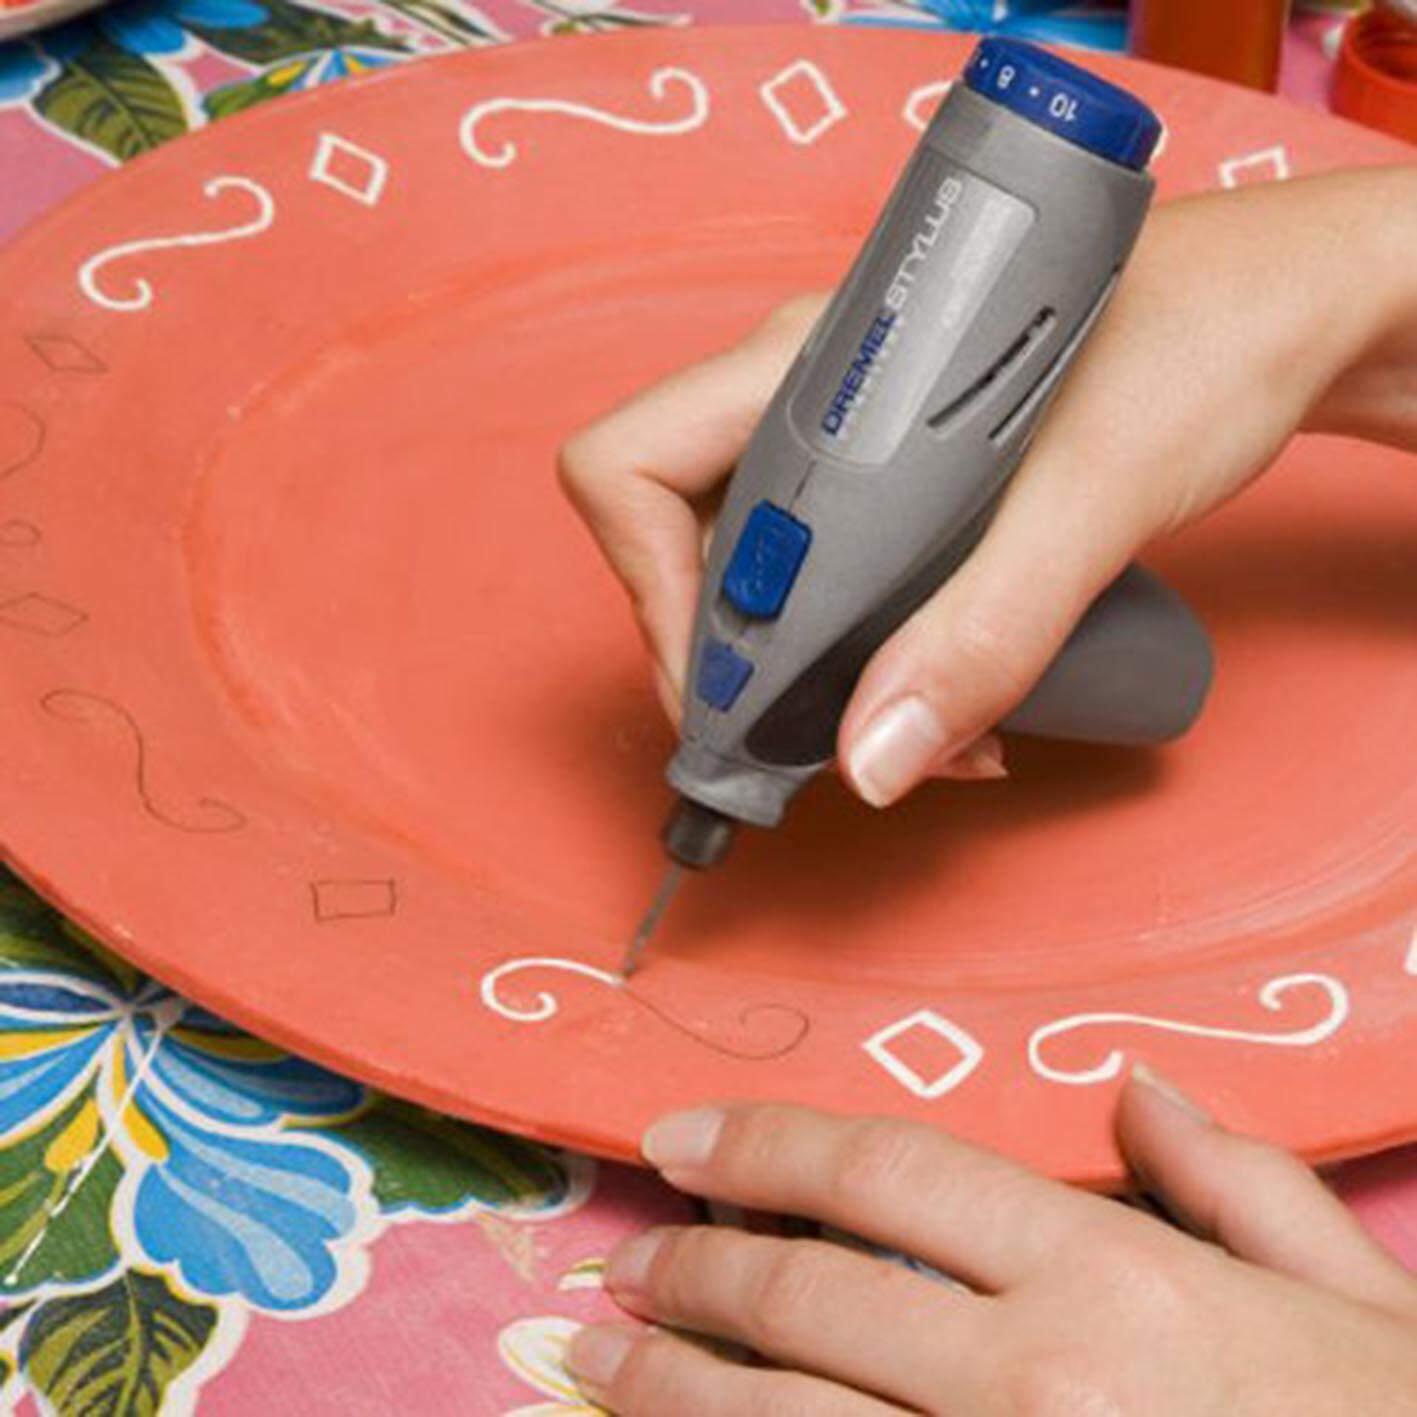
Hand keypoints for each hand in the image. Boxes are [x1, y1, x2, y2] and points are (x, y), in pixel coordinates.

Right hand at [559, 166, 1416, 805]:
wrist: (1302, 310)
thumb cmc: (1206, 343)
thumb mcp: (1090, 497)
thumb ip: (984, 632)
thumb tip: (870, 765)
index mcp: (814, 361)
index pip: (632, 467)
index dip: (651, 590)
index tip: (731, 691)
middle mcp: (813, 395)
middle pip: (685, 541)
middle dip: (741, 664)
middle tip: (820, 745)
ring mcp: (858, 438)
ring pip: (771, 576)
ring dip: (820, 679)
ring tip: (934, 739)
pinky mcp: (910, 478)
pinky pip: (843, 580)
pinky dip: (877, 658)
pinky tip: (960, 701)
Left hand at [567, 1073, 1416, 1413]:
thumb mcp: (1353, 1299)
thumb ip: (1230, 1179)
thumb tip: (1132, 1091)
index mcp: (1119, 1278)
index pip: (890, 1171)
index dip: (765, 1144)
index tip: (679, 1141)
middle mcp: (1040, 1379)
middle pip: (812, 1293)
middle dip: (697, 1269)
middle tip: (630, 1259)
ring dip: (673, 1387)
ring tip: (601, 1356)